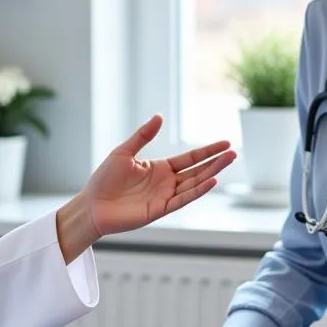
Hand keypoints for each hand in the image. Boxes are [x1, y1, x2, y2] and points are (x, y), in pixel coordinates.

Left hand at [82, 115, 234, 238]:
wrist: (92, 205)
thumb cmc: (104, 179)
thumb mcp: (124, 152)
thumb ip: (143, 136)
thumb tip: (160, 116)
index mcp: (160, 168)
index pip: (190, 158)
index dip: (207, 151)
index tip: (225, 144)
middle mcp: (166, 182)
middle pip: (197, 171)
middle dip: (216, 162)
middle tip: (234, 152)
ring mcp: (164, 196)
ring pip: (193, 184)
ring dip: (211, 174)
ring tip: (228, 162)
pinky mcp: (160, 210)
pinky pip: (182, 199)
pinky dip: (197, 191)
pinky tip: (211, 182)